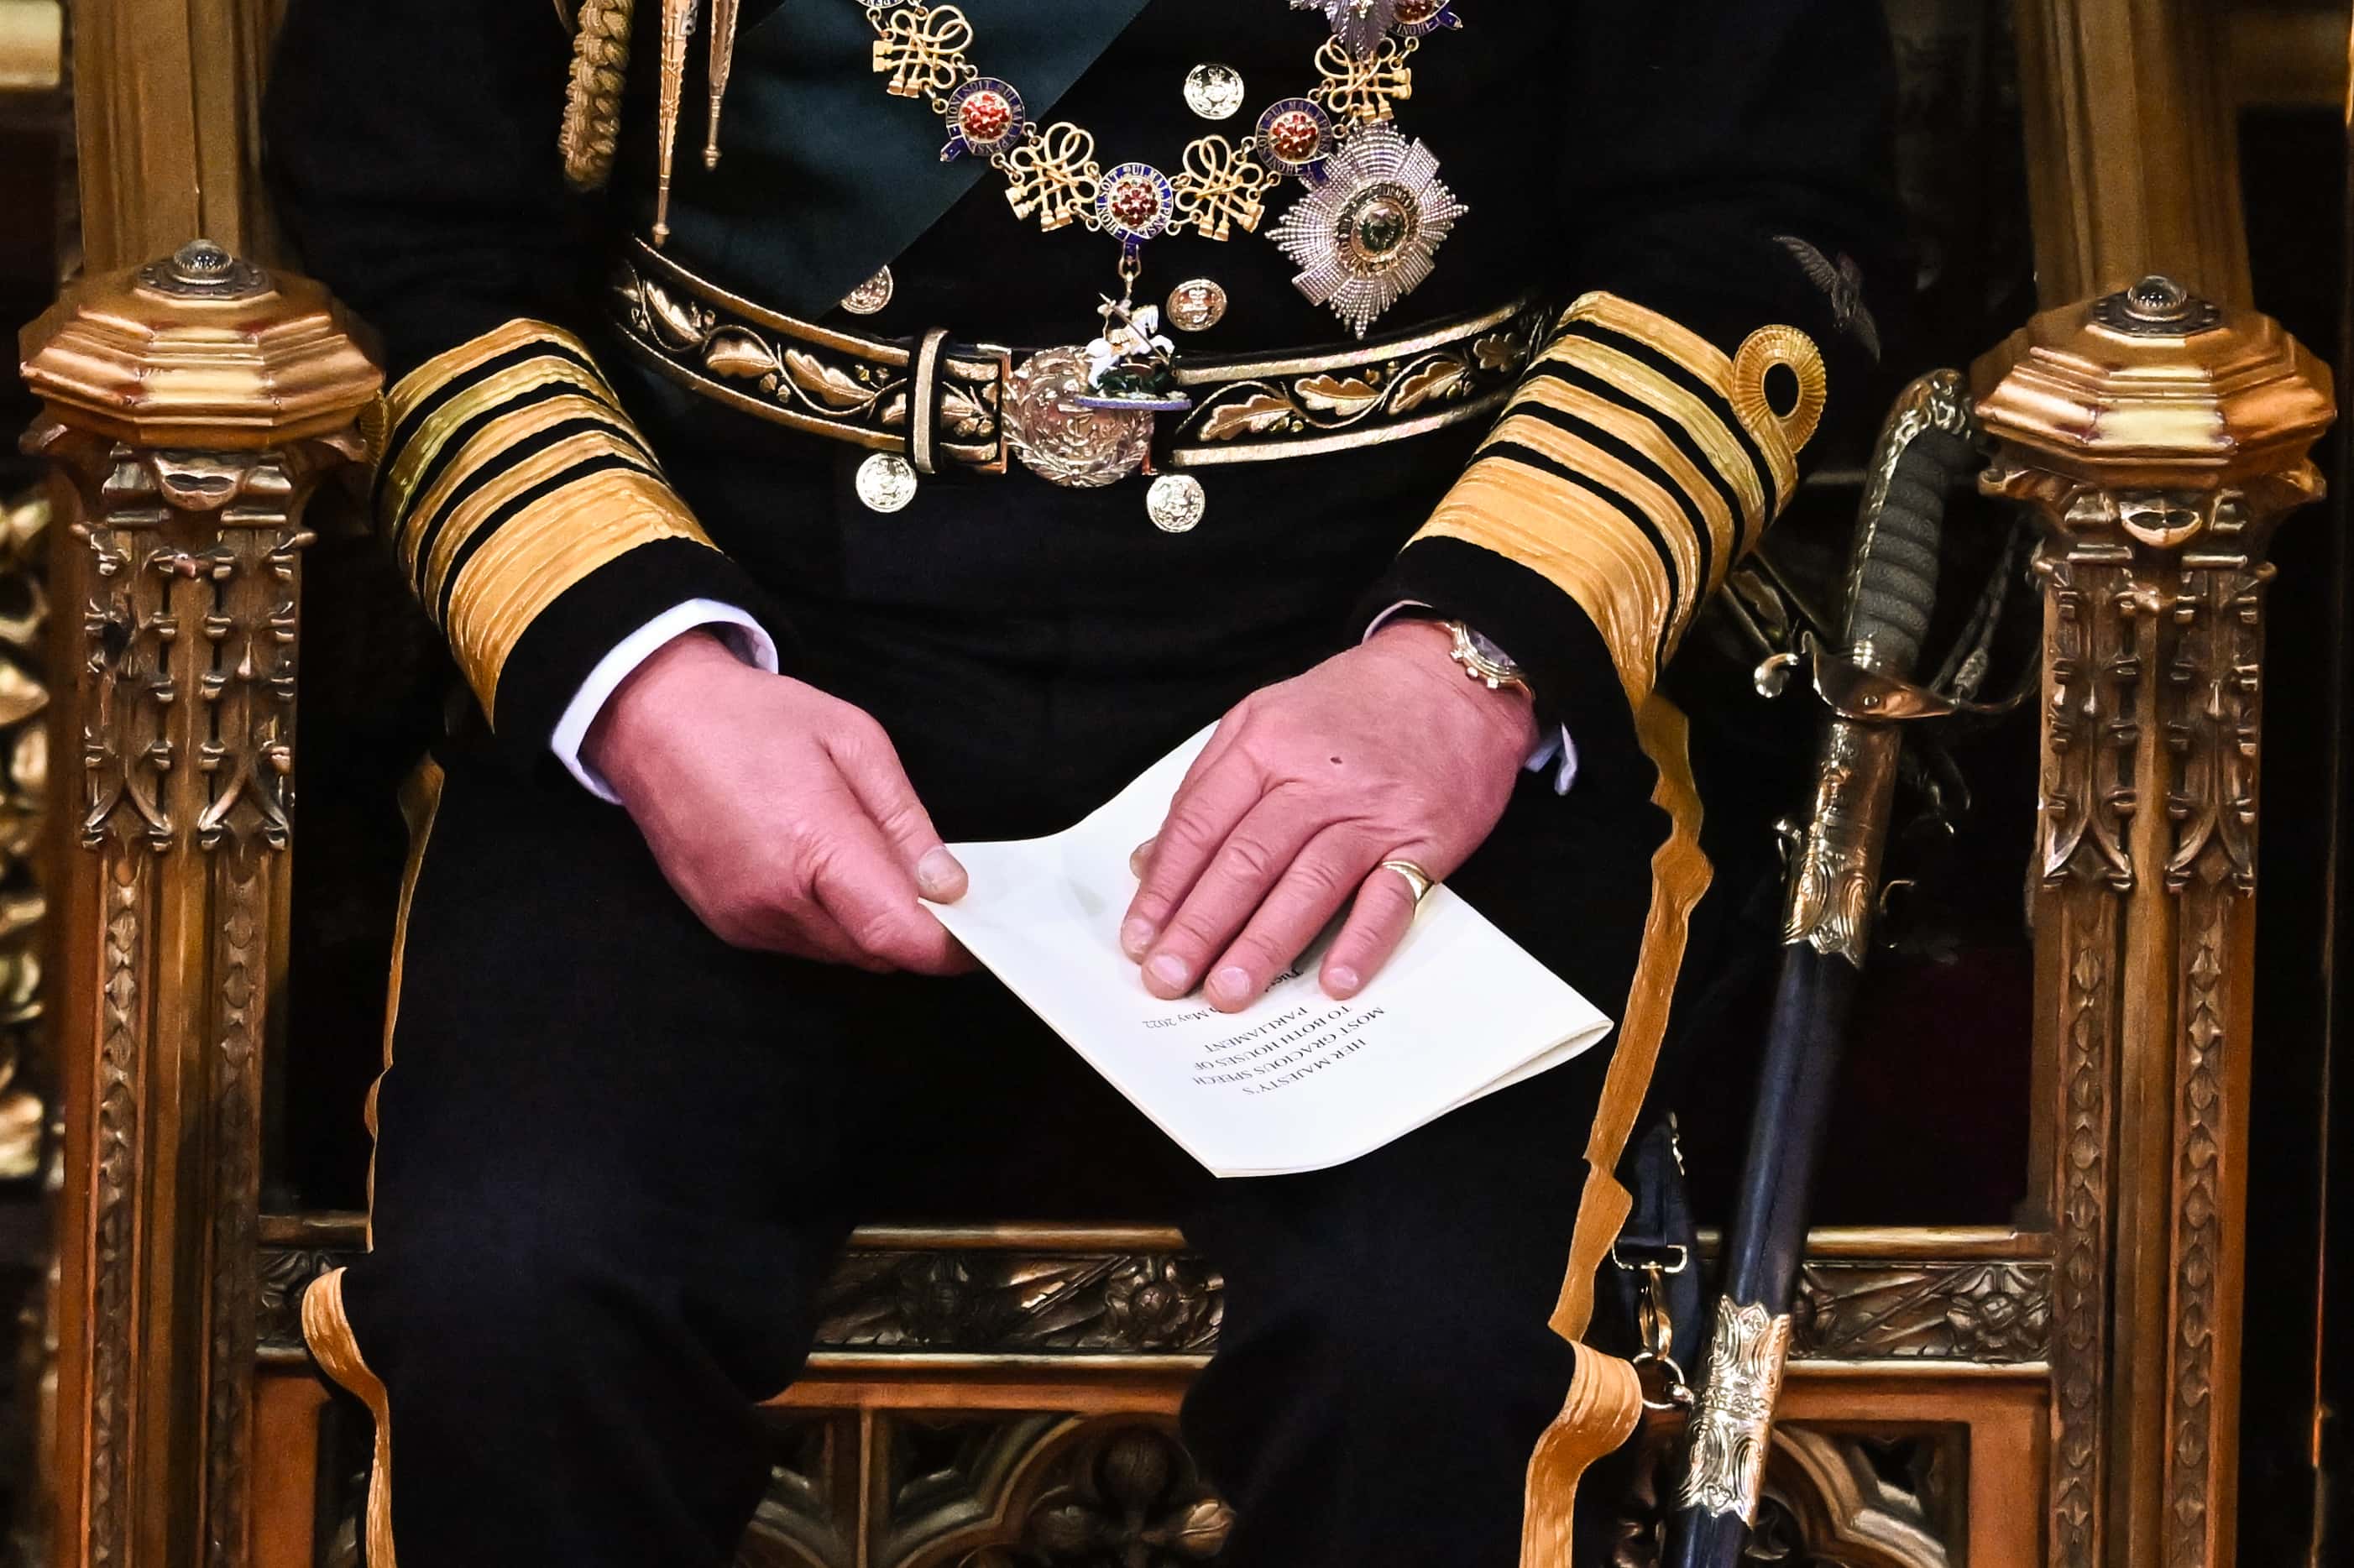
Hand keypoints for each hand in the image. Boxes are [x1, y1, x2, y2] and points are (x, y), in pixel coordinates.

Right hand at [583, 630, 971, 972]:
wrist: (654, 719)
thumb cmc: (754, 719)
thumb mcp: (854, 741)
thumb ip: (904, 822)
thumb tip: (946, 884)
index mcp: (812, 844)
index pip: (896, 933)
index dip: (949, 947)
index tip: (980, 934)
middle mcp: (773, 898)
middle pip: (875, 952)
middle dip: (913, 929)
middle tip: (932, 883)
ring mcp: (743, 919)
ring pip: (840, 953)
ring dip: (869, 924)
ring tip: (864, 859)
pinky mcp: (725, 925)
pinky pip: (801, 944)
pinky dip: (828, 921)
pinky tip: (821, 870)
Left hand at [1121, 619, 1537, 1010]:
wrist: (1454, 676)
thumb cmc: (1353, 704)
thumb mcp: (1266, 719)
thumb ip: (1207, 787)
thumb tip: (1151, 861)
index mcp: (1265, 744)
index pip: (1200, 826)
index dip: (1165, 888)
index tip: (1140, 939)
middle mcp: (1315, 777)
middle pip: (1246, 861)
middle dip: (1200, 928)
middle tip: (1168, 980)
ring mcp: (1372, 811)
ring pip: (1309, 882)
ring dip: (1266, 943)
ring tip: (1230, 992)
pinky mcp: (1425, 837)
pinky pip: (1391, 895)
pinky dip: (1362, 940)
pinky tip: (1335, 981)